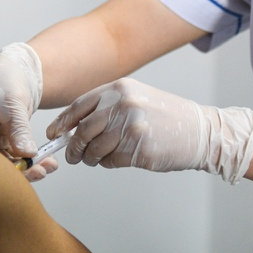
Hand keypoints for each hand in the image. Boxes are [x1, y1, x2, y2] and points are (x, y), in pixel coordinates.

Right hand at [0, 43, 45, 176]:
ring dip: (27, 167)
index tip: (28, 169)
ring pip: (4, 163)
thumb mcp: (13, 103)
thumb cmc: (5, 78)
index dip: (4, 166)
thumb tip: (27, 155)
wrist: (13, 68)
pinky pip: (12, 157)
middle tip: (41, 171)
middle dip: (19, 169)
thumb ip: (19, 129)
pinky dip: (28, 160)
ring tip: (48, 166)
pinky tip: (46, 162)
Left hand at [47, 78, 252, 183]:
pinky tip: (119, 159)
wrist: (199, 131)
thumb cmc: (165, 117)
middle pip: (83, 130)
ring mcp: (131, 125)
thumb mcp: (136, 98)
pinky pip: (111, 161)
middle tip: (74, 156)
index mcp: (119, 88)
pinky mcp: (138, 148)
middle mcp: (123, 103)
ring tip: (98, 158)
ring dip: (91, 158)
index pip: (79, 105)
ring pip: (94, 149)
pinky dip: (109, 164)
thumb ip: (107, 107)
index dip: (62, 122)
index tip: (54, 134)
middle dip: (74, 147)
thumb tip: (73, 127)